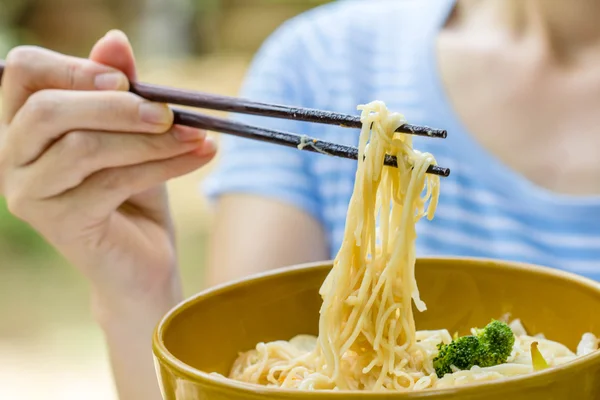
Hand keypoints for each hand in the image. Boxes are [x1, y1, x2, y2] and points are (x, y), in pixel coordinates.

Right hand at [0, 31, 216, 319]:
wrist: (144, 260)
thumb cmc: (135, 190)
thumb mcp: (131, 133)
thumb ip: (120, 91)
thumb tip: (114, 40)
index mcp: (22, 126)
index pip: (24, 73)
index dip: (75, 68)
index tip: (127, 80)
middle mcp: (11, 158)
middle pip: (48, 109)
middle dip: (118, 106)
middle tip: (170, 112)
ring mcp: (29, 194)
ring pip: (84, 147)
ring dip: (151, 138)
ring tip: (197, 136)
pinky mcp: (60, 223)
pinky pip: (114, 181)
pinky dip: (164, 164)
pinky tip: (199, 156)